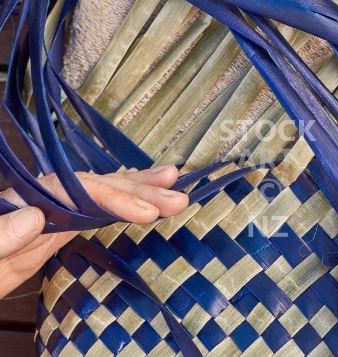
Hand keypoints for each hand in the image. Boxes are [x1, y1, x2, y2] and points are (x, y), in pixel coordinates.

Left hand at [0, 166, 187, 297]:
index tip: (147, 214)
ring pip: (100, 194)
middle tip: (178, 196)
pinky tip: (144, 197)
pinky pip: (94, 211)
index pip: (76, 190)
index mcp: (21, 203)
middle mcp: (41, 201)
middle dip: (138, 191)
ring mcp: (51, 213)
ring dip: (138, 189)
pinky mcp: (56, 229)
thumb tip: (35, 215)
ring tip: (173, 184)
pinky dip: (121, 203)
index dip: (114, 198)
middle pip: (96, 187)